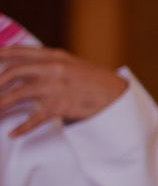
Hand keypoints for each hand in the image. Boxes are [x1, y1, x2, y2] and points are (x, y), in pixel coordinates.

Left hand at [0, 47, 127, 137]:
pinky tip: (14, 134)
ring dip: (1, 105)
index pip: (19, 52)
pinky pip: (36, 118)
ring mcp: (58, 87)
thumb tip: (25, 66)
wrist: (118, 96)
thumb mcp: (73, 64)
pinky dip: (23, 127)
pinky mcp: (63, 105)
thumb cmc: (95, 81)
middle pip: (14, 72)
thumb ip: (50, 63)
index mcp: (55, 56)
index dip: (0, 55)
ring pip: (20, 94)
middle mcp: (54, 68)